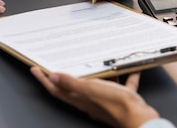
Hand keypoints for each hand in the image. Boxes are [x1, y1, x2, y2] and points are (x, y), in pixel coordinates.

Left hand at [30, 67, 158, 127]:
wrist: (141, 118)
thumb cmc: (116, 105)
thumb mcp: (90, 89)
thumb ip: (72, 83)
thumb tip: (54, 77)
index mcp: (81, 100)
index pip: (56, 90)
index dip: (44, 80)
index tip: (35, 69)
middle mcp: (91, 101)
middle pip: (74, 86)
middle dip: (68, 72)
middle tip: (61, 60)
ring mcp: (106, 100)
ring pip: (99, 84)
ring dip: (98, 72)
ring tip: (97, 58)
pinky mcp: (122, 98)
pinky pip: (121, 84)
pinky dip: (123, 75)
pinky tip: (127, 66)